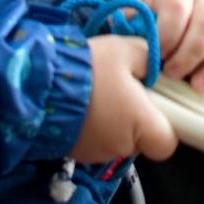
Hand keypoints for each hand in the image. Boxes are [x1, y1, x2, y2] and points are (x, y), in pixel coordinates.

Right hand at [68, 35, 177, 163]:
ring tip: (97, 91)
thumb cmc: (87, 69)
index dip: (167, 125)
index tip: (158, 104)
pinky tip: (83, 101)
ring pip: (116, 138)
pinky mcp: (75, 151)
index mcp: (141, 125)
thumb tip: (154, 66)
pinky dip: (93, 123)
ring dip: (113, 119)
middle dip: (136, 116)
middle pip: (140, 138)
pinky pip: (95, 138)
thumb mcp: (125, 50)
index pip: (167, 143)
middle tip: (123, 88)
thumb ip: (149, 58)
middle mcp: (121, 146)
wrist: (36, 86)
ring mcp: (96, 152)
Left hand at [132, 0, 203, 104]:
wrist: (178, 3)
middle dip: (190, 54)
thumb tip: (131, 46)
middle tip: (172, 74)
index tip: (156, 55)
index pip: (178, 9)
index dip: (168, 34)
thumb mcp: (138, 10)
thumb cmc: (153, 14)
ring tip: (196, 88)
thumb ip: (131, 25)